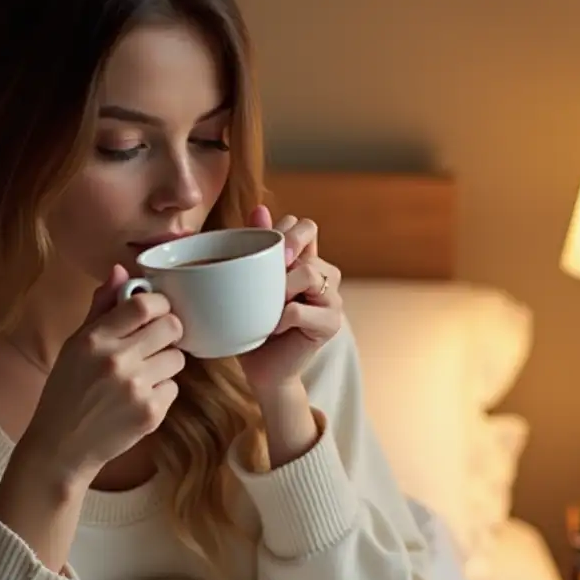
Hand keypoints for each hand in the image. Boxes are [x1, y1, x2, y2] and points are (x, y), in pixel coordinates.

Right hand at [19, 264, 184, 488]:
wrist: (62, 446)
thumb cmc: (66, 391)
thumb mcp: (74, 344)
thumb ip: (101, 308)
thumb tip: (121, 271)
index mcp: (95, 338)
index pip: (144, 304)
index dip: (158, 303)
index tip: (156, 310)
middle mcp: (117, 360)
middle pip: (172, 327)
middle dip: (169, 331)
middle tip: (156, 341)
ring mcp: (136, 388)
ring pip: (177, 358)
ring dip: (165, 363)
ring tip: (143, 373)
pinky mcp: (151, 413)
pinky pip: (174, 387)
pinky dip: (162, 391)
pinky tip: (139, 397)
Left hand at [237, 205, 342, 399]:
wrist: (263, 371)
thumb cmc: (253, 325)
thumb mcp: (248, 283)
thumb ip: (255, 248)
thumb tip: (259, 209)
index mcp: (306, 260)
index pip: (303, 225)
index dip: (282, 230)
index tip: (258, 247)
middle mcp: (324, 274)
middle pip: (310, 236)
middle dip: (284, 244)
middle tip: (265, 268)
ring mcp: (332, 298)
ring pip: (310, 272)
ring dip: (281, 285)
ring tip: (267, 303)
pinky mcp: (331, 324)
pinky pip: (302, 309)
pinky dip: (281, 317)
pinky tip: (271, 327)